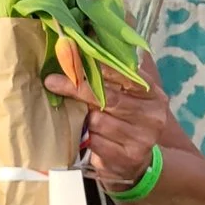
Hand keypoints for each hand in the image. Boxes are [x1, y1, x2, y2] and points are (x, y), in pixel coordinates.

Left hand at [46, 49, 172, 191]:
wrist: (135, 162)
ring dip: (81, 118)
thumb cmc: (124, 121)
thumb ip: (110, 75)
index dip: (97, 66)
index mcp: (152, 94)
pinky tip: (83, 136)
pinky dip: (84, 138)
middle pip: (107, 98)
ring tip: (76, 115)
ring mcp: (142, 138)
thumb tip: (84, 41)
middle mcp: (151, 115)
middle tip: (52, 81)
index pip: (124, 75)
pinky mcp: (127, 158)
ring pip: (97, 121)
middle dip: (77, 88)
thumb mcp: (125, 96)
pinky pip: (94, 143)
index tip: (71, 57)